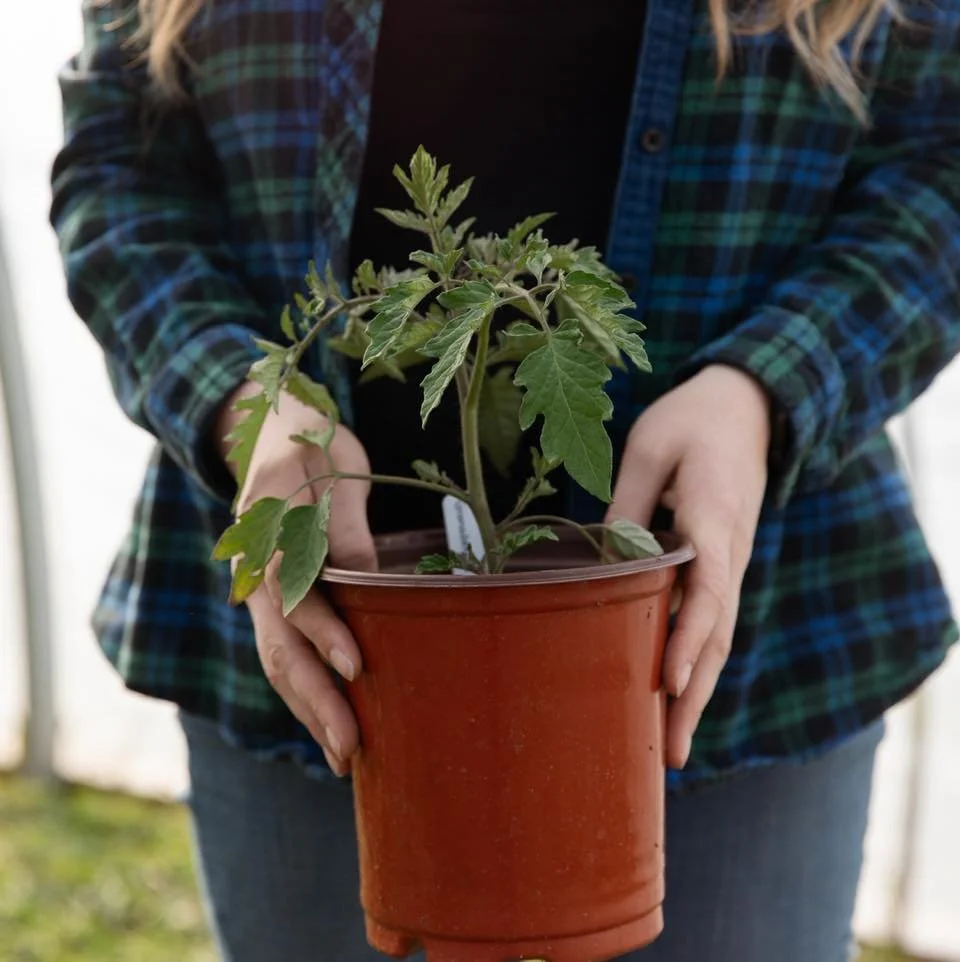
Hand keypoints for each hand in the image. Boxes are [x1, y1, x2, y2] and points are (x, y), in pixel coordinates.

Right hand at [216, 382, 377, 774]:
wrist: (268, 435)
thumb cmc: (313, 446)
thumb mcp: (337, 470)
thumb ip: (346, 524)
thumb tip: (368, 579)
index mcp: (268, 530)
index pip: (294, 591)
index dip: (323, 631)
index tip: (356, 667)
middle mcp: (254, 570)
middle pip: (280, 643)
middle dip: (314, 699)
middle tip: (349, 749)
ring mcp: (258, 591)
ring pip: (277, 658)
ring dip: (307, 709)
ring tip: (343, 757)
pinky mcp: (271, 603)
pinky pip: (283, 652)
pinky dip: (303, 691)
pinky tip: (327, 724)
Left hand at [606, 365, 771, 768]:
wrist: (747, 406)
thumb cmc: (692, 420)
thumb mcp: (650, 447)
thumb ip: (628, 505)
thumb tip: (607, 566)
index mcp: (714, 518)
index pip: (707, 590)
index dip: (689, 638)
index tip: (670, 681)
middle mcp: (732, 552)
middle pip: (718, 632)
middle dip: (694, 694)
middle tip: (670, 754)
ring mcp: (732, 563)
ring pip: (718, 635)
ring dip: (698, 691)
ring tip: (671, 748)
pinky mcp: (723, 565)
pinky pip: (711, 619)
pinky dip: (697, 661)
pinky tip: (675, 695)